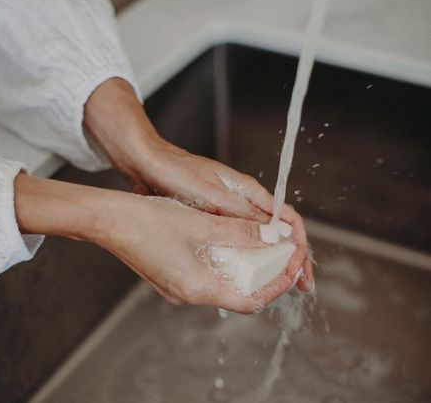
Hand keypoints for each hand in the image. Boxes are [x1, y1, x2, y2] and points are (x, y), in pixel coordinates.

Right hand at [15, 175, 312, 311]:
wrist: (109, 221)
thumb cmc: (147, 222)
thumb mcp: (200, 224)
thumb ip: (239, 232)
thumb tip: (272, 235)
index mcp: (198, 289)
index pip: (251, 300)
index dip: (276, 284)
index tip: (291, 265)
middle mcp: (189, 294)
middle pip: (239, 292)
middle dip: (264, 273)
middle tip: (280, 252)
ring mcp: (179, 286)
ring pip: (224, 282)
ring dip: (245, 266)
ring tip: (261, 245)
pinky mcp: (172, 275)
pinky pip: (208, 274)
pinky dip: (226, 261)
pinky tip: (231, 242)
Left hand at [84, 78, 313, 290]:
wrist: (147, 163)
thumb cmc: (177, 173)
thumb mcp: (213, 196)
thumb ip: (244, 215)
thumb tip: (277, 233)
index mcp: (248, 192)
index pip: (287, 218)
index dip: (299, 244)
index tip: (301, 268)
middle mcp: (241, 201)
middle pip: (275, 231)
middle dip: (289, 258)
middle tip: (297, 285)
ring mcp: (225, 211)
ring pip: (256, 238)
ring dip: (269, 260)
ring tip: (276, 284)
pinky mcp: (210, 219)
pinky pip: (234, 241)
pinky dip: (245, 257)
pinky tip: (243, 274)